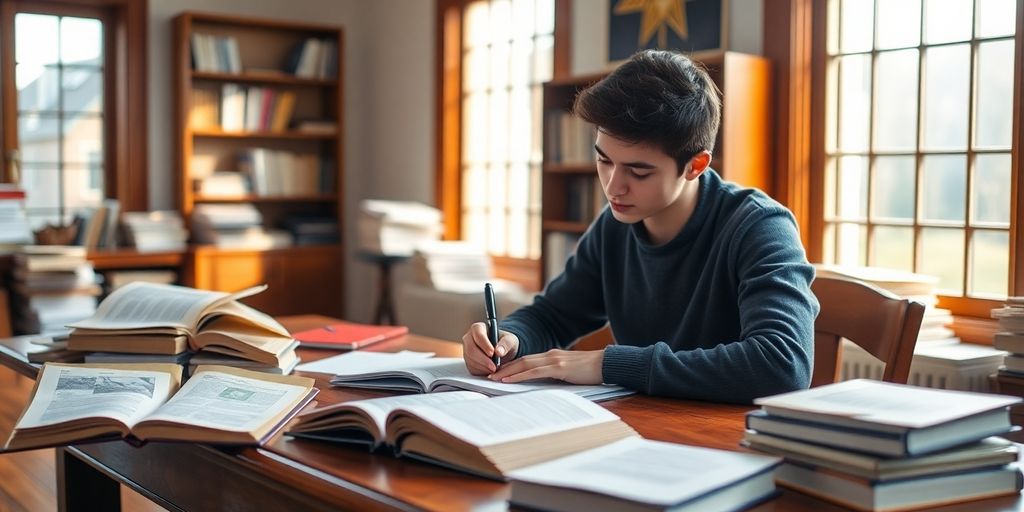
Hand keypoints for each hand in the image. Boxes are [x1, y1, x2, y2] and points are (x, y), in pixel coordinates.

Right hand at [461, 322, 518, 374]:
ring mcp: (466, 350)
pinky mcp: (468, 361)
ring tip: (495, 368)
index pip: (478, 334)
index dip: (484, 344)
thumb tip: (499, 351)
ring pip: (470, 360)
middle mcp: (469, 338)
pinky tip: (490, 370)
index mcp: (478, 328)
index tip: (492, 353)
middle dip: (483, 359)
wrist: (502, 352)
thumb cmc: (505, 342)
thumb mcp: (510, 340)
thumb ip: (506, 344)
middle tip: (494, 366)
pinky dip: (481, 371)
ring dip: (483, 367)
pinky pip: (471, 368)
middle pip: (471, 349)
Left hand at [489, 349, 603, 384]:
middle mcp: (550, 355)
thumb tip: (543, 386)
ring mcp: (554, 360)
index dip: (512, 366)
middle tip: (489, 375)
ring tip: (494, 378)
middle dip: (504, 368)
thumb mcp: (570, 373)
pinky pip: (534, 371)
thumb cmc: (591, 372)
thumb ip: (557, 376)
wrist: (607, 365)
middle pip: (522, 361)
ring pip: (524, 364)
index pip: (527, 361)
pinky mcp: (559, 367)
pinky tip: (509, 380)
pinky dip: (519, 375)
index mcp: (552, 357)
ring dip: (507, 371)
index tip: (499, 373)